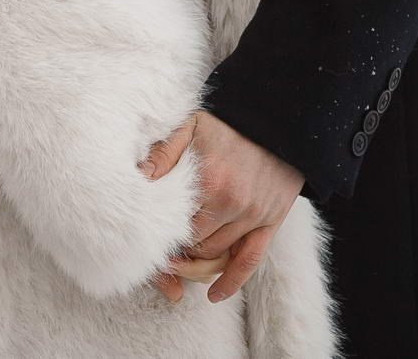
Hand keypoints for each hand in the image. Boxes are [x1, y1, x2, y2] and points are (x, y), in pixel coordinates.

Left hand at [141, 110, 302, 302]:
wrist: (279, 123)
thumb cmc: (228, 125)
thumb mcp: (191, 126)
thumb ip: (164, 152)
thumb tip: (138, 177)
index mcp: (208, 181)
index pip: (174, 224)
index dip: (159, 235)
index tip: (146, 238)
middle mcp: (231, 203)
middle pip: (194, 246)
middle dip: (176, 252)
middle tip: (161, 253)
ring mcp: (252, 216)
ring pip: (216, 258)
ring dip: (196, 264)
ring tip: (179, 263)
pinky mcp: (270, 224)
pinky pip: (249, 262)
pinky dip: (231, 283)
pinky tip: (214, 295)